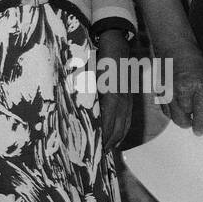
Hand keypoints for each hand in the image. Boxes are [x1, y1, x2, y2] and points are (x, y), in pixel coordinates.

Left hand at [94, 30, 131, 148]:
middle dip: (106, 145)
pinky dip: (121, 132)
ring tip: (102, 151)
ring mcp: (128, 101)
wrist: (117, 45)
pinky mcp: (129, 100)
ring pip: (123, 128)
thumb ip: (83, 91)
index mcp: (112, 97)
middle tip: (94, 156)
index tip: (90, 150)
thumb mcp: (89, 74)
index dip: (99, 140)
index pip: (106, 125)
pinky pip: (127, 121)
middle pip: (116, 131)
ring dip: (114, 141)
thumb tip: (72, 108)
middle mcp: (122, 102)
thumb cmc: (99, 58)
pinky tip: (114, 138)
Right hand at [162, 46, 202, 134]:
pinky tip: (175, 107)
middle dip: (189, 123)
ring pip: (173, 116)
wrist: (173, 45)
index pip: (200, 113)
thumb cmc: (194, 59)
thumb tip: (201, 112)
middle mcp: (182, 91)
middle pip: (183, 120)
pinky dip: (170, 111)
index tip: (199, 131)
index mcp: (199, 86)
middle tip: (193, 123)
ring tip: (185, 115)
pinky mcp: (159, 90)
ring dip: (180, 117)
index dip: (201, 125)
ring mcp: (169, 91)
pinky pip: (164, 108)